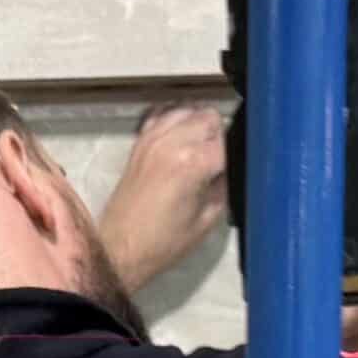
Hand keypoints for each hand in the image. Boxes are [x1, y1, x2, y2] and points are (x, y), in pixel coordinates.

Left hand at [100, 98, 233, 288]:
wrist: (119, 248)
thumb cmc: (163, 243)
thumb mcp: (207, 220)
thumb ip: (223, 186)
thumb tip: (231, 167)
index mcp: (192, 163)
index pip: (228, 140)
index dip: (237, 153)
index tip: (236, 167)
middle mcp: (172, 143)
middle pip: (210, 116)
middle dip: (219, 135)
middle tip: (219, 159)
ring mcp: (152, 138)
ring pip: (188, 109)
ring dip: (198, 124)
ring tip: (201, 147)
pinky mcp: (140, 142)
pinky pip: (162, 114)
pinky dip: (175, 120)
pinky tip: (181, 137)